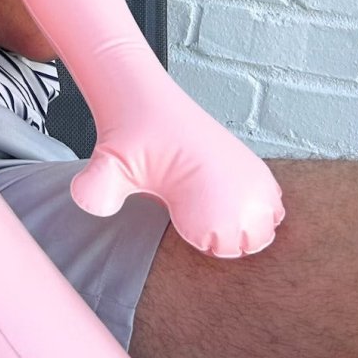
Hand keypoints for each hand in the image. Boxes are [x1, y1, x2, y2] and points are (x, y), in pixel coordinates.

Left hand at [71, 81, 284, 257]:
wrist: (150, 105)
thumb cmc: (134, 139)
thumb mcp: (110, 168)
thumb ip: (96, 190)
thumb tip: (84, 201)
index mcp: (216, 203)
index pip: (221, 253)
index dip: (193, 235)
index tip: (174, 206)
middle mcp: (247, 193)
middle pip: (247, 245)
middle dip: (220, 232)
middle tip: (189, 199)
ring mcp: (260, 182)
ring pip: (263, 231)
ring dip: (238, 221)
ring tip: (204, 197)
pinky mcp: (263, 173)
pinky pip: (272, 212)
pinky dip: (252, 210)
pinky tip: (222, 194)